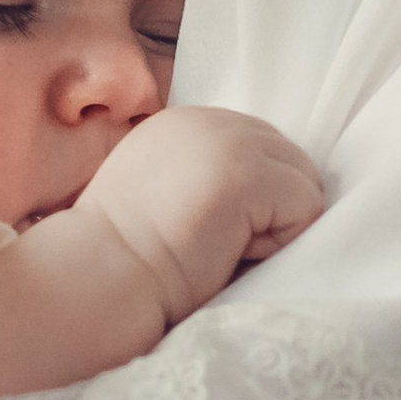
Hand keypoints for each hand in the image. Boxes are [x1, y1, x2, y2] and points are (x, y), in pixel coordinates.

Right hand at [0, 107, 323, 394]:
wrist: (96, 280)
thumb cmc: (125, 263)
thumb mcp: (165, 197)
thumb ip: (206, 177)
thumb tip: (263, 199)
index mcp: (186, 124)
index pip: (264, 149)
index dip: (255, 202)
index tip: (208, 234)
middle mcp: (208, 119)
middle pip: (291, 161)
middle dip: (270, 212)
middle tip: (217, 247)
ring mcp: (226, 141)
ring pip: (304, 184)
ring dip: (274, 228)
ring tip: (220, 250)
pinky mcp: (244, 173)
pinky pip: (305, 207)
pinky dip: (277, 242)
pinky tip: (226, 253)